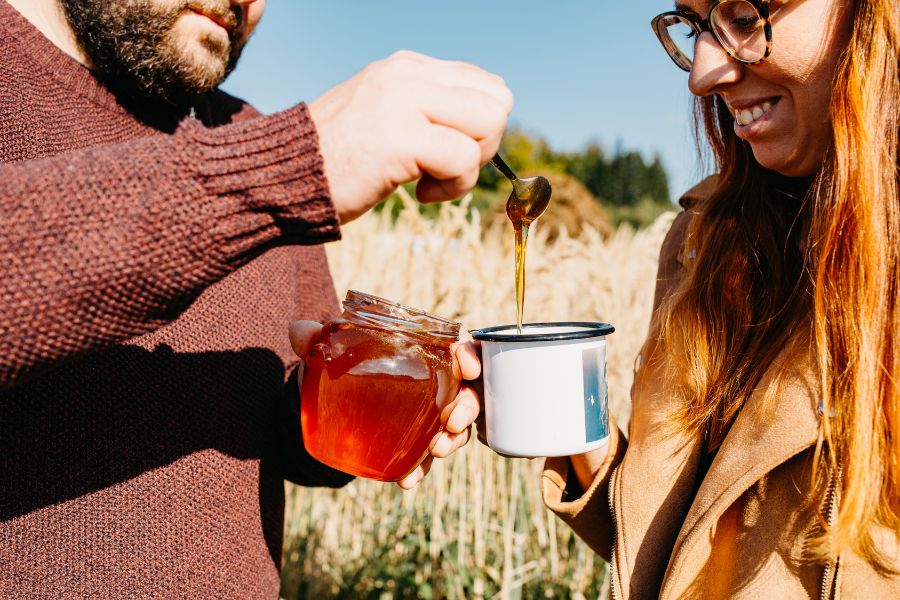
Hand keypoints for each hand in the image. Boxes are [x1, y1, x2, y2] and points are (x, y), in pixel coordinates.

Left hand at [288, 321, 483, 489]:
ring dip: (454, 440)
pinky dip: (422, 468)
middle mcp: (436, 381)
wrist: (330, 398)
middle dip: (468, 407)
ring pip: (459, 425)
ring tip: (436, 452)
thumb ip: (314, 338)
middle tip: (452, 421)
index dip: (471, 355)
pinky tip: (408, 480)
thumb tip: (299, 331)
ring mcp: (431, 412)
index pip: (459, 347)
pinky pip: (430, 454)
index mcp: (424, 350)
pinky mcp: (417, 438)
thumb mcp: (328, 350)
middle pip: (469, 390)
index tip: (467, 368)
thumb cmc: (340, 363)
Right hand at [309, 50, 512, 223]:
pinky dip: (452, 187)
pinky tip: (419, 194)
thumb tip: (489, 121)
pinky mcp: (399, 137)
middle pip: (497, 102)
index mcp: (407, 67)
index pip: (486, 84)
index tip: (450, 151)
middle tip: (446, 169)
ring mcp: (402, 100)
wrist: (282, 178)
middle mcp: (407, 74)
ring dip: (469, 167)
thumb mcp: (386, 116)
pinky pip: (463, 160)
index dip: (481, 128)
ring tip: (430, 181)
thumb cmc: (337, 160)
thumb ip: (430, 109)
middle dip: (484, 146)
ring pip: (488, 125)